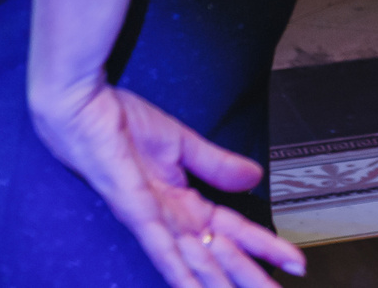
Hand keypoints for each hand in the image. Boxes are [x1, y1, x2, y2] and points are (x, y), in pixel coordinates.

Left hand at [29, 77, 304, 285]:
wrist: (82, 107)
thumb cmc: (121, 123)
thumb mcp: (182, 143)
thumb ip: (218, 164)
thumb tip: (255, 176)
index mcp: (182, 202)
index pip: (234, 232)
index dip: (265, 246)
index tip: (295, 262)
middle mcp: (169, 219)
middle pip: (220, 256)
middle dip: (250, 278)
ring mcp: (152, 220)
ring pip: (195, 261)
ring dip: (222, 283)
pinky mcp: (135, 211)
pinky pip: (160, 248)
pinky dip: (179, 271)